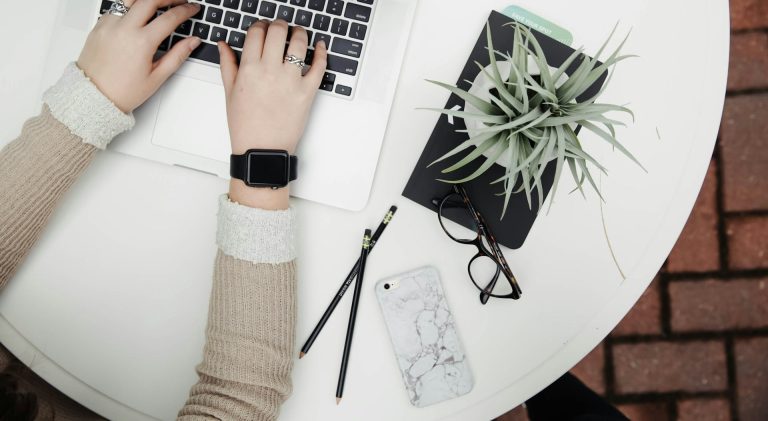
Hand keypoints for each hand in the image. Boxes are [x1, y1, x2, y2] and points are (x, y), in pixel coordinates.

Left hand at [77, 0, 201, 112]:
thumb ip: (178, 55)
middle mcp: (123, 29)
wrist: (93, 97)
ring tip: (159, 2)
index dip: (185, 10)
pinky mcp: (99, 25)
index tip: (192, 8)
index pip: (169, 18)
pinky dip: (130, 7)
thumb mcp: (157, 77)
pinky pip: (117, 7)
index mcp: (141, 42)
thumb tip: (192, 41)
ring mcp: (109, 24)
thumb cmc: (122, 91)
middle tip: (180, 1)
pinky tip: (138, 14)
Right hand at [219, 20, 326, 208]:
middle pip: (278, 31)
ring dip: (300, 32)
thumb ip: (227, 65)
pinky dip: (322, 52)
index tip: (263, 28)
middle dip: (279, 24)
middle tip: (281, 27)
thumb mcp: (229, 93)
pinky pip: (319, 66)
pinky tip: (320, 46)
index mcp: (249, 69)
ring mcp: (291, 81)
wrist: (262, 150)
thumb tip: (224, 45)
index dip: (260, 25)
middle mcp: (270, 71)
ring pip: (299, 43)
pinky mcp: (307, 92)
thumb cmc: (245, 126)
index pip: (256, 33)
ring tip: (298, 33)